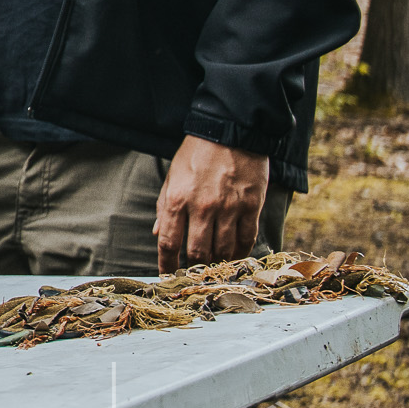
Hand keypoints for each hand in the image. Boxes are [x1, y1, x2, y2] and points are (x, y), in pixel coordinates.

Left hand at [155, 136, 267, 272]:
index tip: (168, 276)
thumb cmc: (197, 153)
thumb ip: (164, 206)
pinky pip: (247, 240)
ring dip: (218, 261)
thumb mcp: (173, 176)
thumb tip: (158, 233)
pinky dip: (241, 253)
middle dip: (195, 266)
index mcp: (177, 200)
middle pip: (197, 252)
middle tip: (196, 269)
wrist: (231, 131)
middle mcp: (202, 208)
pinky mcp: (251, 207)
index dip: (168, 264)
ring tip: (216, 262)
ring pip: (223, 251)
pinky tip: (236, 255)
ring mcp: (228, 209)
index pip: (168, 242)